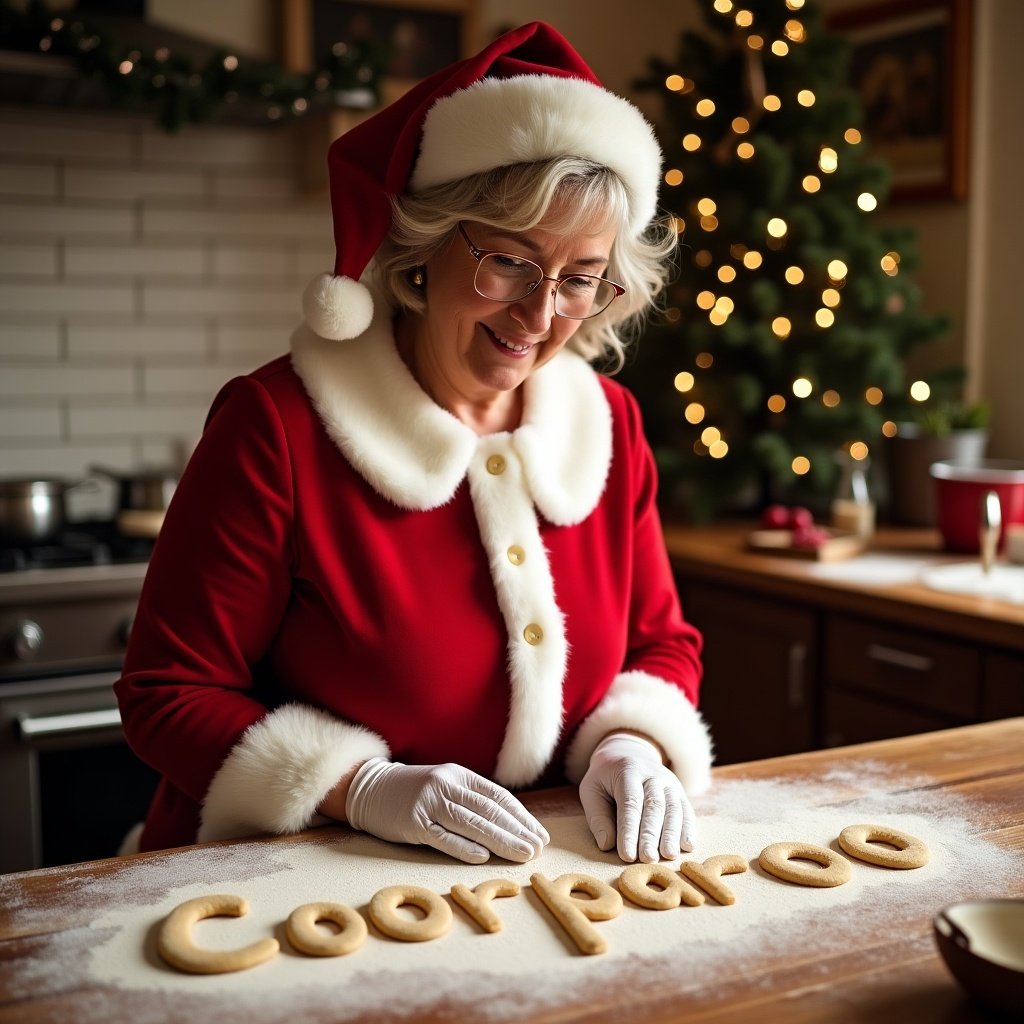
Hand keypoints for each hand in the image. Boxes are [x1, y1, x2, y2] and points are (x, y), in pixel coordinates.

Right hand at [344, 758, 549, 863]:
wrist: (369, 788)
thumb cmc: (414, 791)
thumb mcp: (445, 785)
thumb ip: (472, 800)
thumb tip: (510, 825)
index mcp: (459, 775)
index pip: (498, 797)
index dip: (522, 817)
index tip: (539, 835)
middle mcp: (446, 785)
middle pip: (489, 811)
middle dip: (517, 832)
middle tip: (537, 850)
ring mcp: (429, 803)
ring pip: (472, 824)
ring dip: (501, 841)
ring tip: (522, 855)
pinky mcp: (413, 823)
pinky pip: (443, 837)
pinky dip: (464, 847)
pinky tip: (484, 857)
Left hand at [579, 732, 695, 862]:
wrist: (628, 753)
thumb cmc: (606, 778)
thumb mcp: (591, 789)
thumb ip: (597, 817)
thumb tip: (607, 845)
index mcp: (628, 771)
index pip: (630, 803)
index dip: (629, 830)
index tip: (627, 855)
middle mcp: (652, 775)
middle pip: (654, 806)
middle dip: (651, 834)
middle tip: (648, 858)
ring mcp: (669, 783)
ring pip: (673, 808)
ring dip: (672, 834)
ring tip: (668, 856)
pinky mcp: (680, 793)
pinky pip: (686, 810)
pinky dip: (688, 829)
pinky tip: (687, 846)